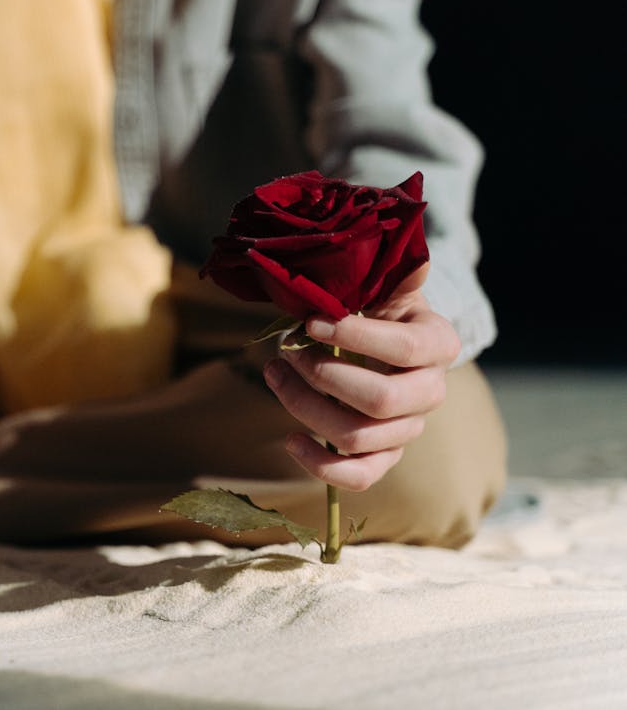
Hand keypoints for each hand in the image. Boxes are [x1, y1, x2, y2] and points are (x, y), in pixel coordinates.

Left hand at [261, 263, 460, 490]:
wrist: (383, 337)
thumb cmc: (376, 303)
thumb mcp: (384, 278)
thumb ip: (390, 265)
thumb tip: (403, 236)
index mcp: (438, 343)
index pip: (406, 349)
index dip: (356, 337)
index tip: (310, 322)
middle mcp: (431, 390)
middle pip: (382, 400)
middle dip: (324, 376)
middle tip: (287, 352)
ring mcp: (408, 428)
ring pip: (359, 437)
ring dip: (306, 408)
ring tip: (275, 374)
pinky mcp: (383, 454)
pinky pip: (359, 477)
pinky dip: (321, 465)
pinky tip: (290, 439)